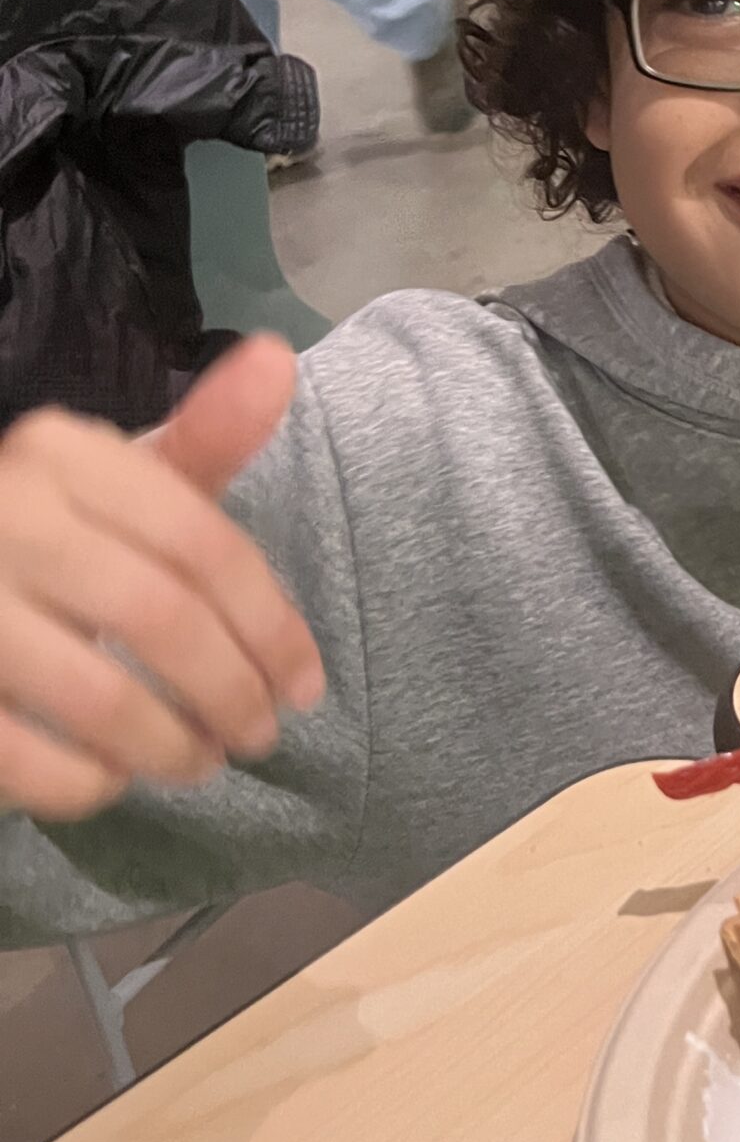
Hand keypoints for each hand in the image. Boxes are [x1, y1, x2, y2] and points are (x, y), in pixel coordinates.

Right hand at [0, 338, 324, 820]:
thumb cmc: (50, 533)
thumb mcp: (124, 481)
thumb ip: (206, 438)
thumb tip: (279, 358)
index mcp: (64, 455)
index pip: (203, 544)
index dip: (271, 625)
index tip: (307, 685)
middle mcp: (8, 513)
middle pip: (162, 620)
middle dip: (230, 692)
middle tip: (259, 736)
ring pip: (101, 698)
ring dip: (171, 747)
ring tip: (198, 762)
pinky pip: (28, 758)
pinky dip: (87, 783)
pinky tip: (112, 778)